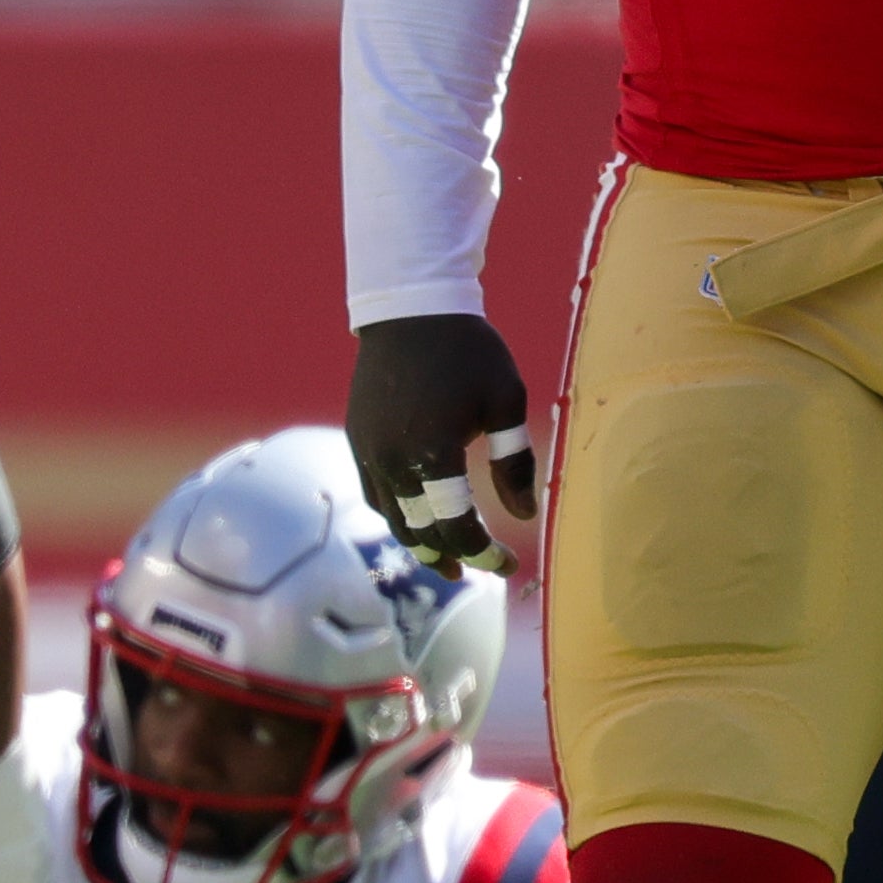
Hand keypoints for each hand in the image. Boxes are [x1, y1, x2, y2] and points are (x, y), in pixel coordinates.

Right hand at [346, 312, 537, 568]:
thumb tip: (524, 516)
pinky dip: (398, 516)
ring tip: (447, 562)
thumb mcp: (507, 400)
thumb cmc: (469, 351)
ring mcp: (368, 451)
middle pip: (420, 531)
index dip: (484, 554)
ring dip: (420, 545)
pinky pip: (375, 494)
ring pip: (393, 518)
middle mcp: (392, 460)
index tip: (508, 566)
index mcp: (433, 452)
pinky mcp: (358, 440)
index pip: (456, 525)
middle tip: (478, 572)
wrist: (410, 309)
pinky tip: (418, 522)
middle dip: (452, 558)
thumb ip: (515, 463)